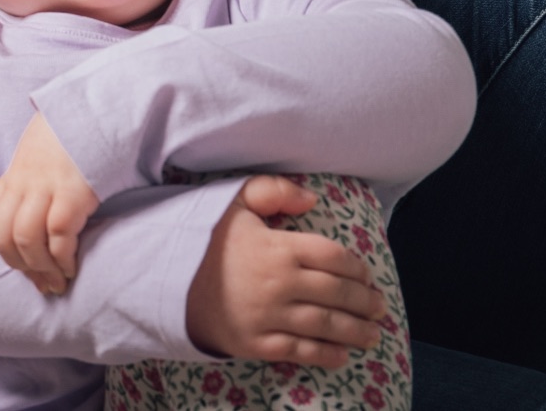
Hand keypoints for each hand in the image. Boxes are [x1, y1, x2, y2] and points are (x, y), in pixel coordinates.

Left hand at [0, 112, 99, 293]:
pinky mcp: (73, 193)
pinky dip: (62, 259)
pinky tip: (71, 267)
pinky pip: (58, 235)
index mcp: (14, 174)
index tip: (20, 264)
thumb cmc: (70, 137)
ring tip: (56, 281)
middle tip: (39, 282)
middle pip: (2, 234)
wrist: (96, 109)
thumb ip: (30, 181)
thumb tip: (32, 215)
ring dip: (40, 268)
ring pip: (25, 238)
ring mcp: (47, 187)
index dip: (0, 246)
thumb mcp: (40, 155)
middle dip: (17, 265)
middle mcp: (24, 182)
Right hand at [185, 174, 385, 367]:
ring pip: (327, 325)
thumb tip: (311, 197)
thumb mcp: (233, 203)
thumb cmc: (206, 241)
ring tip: (372, 334)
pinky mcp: (257, 343)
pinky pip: (301, 352)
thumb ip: (272, 190)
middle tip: (378, 306)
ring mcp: (268, 316)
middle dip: (365, 301)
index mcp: (276, 247)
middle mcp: (278, 282)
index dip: (356, 267)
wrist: (167, 281)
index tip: (366, 274)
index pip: (333, 256)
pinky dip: (327, 355)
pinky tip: (342, 354)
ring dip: (356, 331)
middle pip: (337, 293)